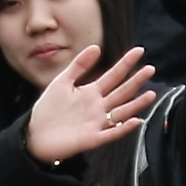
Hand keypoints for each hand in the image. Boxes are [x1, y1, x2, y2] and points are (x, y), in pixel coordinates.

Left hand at [25, 42, 158, 165]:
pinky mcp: (92, 138)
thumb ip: (78, 65)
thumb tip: (96, 47)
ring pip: (121, 112)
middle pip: (121, 92)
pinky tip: (134, 121)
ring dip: (136, 104)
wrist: (34, 135)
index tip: (139, 51)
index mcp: (91, 92)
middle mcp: (98, 106)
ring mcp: (97, 122)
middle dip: (136, 81)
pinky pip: (111, 133)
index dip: (126, 63)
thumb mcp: (61, 82)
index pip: (113, 75)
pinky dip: (123, 128)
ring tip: (151, 94)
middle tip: (150, 69)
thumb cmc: (48, 109)